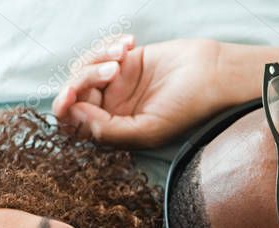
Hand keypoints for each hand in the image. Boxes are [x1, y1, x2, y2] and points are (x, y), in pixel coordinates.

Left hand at [52, 36, 230, 148]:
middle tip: (112, 70)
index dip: (66, 110)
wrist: (212, 73)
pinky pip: (98, 50)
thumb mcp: (147, 130)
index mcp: (115, 132)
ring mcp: (117, 84)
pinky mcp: (124, 60)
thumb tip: (73, 114)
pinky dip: (108, 44)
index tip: (70, 96)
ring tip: (124, 54)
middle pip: (74, 94)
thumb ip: (108, 130)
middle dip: (85, 78)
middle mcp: (112, 109)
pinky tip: (131, 44)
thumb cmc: (187, 107)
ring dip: (99, 57)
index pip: (75, 125)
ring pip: (84, 69)